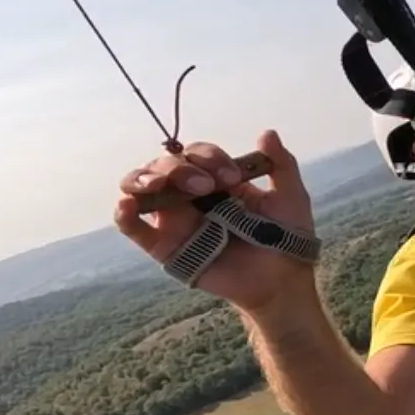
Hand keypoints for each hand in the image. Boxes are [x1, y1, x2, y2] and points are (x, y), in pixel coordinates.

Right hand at [114, 130, 315, 316]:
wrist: (279, 282)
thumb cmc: (286, 239)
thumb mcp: (291, 198)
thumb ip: (281, 165)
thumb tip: (268, 132)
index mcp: (216, 180)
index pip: (198, 154)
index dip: (209, 158)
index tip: (232, 178)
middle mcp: (190, 194)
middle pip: (165, 165)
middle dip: (180, 168)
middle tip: (206, 187)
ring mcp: (175, 219)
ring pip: (141, 187)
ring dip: (144, 178)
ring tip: (158, 184)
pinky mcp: (164, 245)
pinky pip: (133, 226)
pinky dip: (123, 214)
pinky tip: (127, 205)